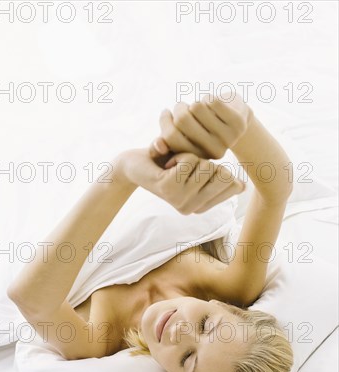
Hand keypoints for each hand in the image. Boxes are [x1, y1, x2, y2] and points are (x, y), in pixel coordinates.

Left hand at [113, 148, 244, 214]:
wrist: (136, 165)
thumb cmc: (170, 164)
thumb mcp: (199, 170)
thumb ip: (219, 177)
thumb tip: (242, 187)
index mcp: (203, 207)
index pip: (233, 184)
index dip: (217, 168)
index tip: (197, 172)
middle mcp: (193, 210)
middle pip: (224, 175)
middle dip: (207, 162)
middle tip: (186, 167)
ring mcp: (182, 202)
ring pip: (207, 166)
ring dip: (191, 157)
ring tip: (175, 166)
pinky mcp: (169, 189)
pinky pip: (190, 161)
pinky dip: (180, 155)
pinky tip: (167, 166)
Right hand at [151, 93, 253, 161]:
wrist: (232, 119)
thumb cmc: (200, 128)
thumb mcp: (180, 137)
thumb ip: (165, 141)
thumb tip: (157, 145)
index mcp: (196, 159)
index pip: (171, 137)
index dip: (165, 121)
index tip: (166, 112)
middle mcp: (212, 153)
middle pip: (182, 120)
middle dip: (179, 108)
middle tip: (182, 107)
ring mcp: (227, 139)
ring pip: (196, 107)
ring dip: (194, 103)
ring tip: (199, 108)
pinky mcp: (237, 124)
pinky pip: (212, 100)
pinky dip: (208, 98)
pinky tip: (213, 105)